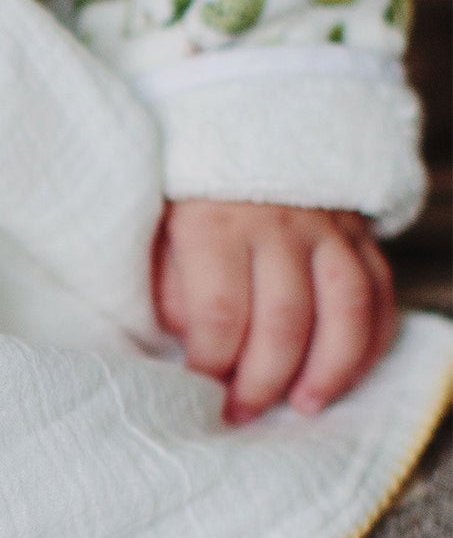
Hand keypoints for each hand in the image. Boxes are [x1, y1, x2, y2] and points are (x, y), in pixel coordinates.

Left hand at [154, 201, 396, 423]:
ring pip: (346, 309)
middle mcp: (277, 225)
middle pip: (284, 320)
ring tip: (305, 405)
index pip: (219, 312)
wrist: (241, 124)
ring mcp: (327, 227)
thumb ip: (167, 287)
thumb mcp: (156, 231)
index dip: (211, 362)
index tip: (199, 388)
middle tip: (243, 413)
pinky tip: (349, 374)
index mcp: (215, 224)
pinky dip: (372, 340)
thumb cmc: (189, 194)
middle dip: (263, 381)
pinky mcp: (359, 230)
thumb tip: (192, 344)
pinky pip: (380, 291)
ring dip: (330, 369)